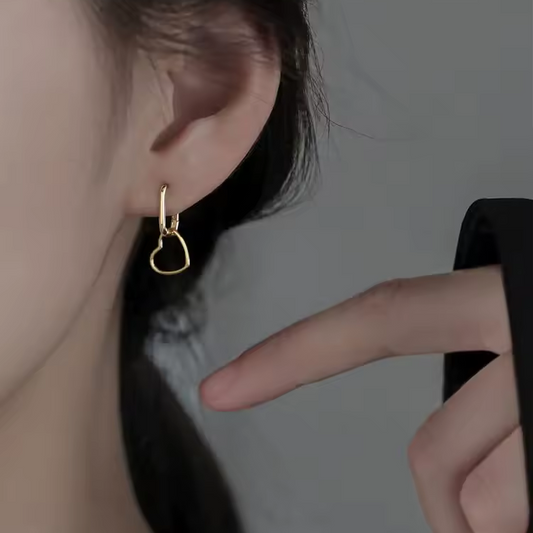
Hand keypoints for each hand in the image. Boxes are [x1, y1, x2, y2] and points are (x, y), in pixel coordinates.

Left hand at [201, 266, 528, 532]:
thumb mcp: (523, 332)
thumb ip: (476, 382)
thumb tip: (450, 464)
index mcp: (495, 297)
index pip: (377, 318)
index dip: (292, 354)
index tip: (219, 387)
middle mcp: (521, 330)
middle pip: (432, 448)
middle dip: (442, 492)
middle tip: (467, 511)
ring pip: (485, 498)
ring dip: (504, 509)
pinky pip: (522, 512)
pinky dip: (526, 515)